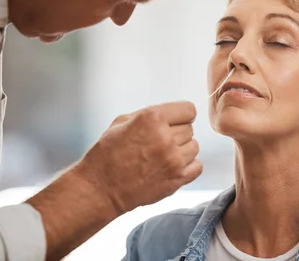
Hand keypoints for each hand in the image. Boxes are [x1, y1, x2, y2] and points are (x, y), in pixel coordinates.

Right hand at [79, 101, 201, 213]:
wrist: (101, 188)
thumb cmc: (107, 153)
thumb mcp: (122, 121)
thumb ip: (149, 114)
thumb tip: (170, 114)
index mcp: (152, 118)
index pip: (188, 110)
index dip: (180, 115)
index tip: (174, 122)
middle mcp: (165, 137)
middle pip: (190, 129)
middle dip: (177, 133)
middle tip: (159, 142)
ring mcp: (173, 160)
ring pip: (194, 147)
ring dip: (182, 150)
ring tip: (164, 155)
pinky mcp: (176, 179)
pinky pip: (197, 166)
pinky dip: (188, 167)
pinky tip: (172, 167)